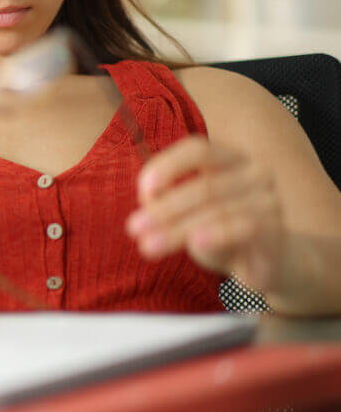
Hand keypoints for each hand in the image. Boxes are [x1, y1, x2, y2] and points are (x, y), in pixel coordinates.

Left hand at [126, 136, 283, 290]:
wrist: (268, 262)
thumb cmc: (219, 229)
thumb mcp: (189, 212)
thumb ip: (168, 201)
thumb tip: (146, 203)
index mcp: (230, 158)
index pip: (197, 150)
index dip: (167, 165)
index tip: (142, 190)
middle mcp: (255, 173)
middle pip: (204, 186)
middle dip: (164, 209)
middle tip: (134, 228)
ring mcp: (270, 201)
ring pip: (218, 210)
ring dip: (178, 229)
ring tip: (148, 245)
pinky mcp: (277, 230)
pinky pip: (246, 228)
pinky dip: (218, 234)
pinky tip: (196, 243)